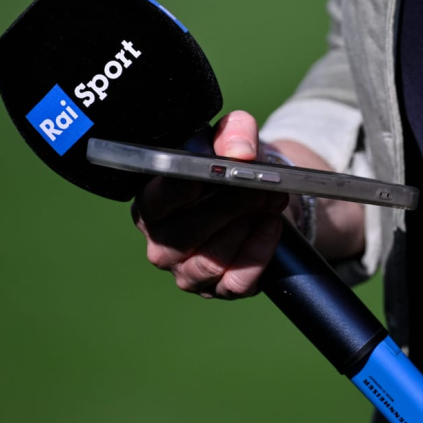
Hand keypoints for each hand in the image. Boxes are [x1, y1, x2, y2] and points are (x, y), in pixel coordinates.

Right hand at [131, 110, 288, 298]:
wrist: (257, 195)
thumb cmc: (230, 167)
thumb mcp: (229, 139)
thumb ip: (231, 133)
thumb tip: (239, 152)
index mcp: (150, 205)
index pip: (156, 201)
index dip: (180, 189)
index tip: (208, 175)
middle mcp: (160, 243)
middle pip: (186, 233)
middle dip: (227, 208)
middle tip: (258, 189)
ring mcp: (186, 272)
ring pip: (211, 260)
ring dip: (246, 228)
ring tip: (270, 202)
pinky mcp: (217, 290)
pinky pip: (236, 281)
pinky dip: (259, 253)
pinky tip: (272, 227)